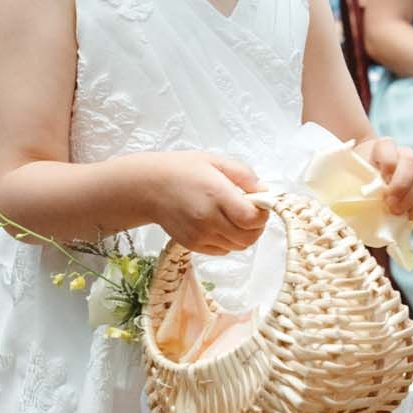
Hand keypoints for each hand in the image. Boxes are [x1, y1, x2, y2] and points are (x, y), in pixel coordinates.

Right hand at [150, 150, 266, 254]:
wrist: (148, 187)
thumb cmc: (181, 170)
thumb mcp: (215, 161)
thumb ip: (244, 175)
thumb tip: (264, 191)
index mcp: (217, 196)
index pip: (252, 219)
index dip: (262, 214)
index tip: (259, 204)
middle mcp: (209, 219)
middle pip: (249, 237)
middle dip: (257, 227)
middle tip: (250, 212)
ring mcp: (200, 235)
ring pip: (238, 247)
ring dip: (243, 234)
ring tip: (234, 217)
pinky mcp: (193, 245)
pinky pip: (222, 251)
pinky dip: (228, 241)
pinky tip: (220, 225)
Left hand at [355, 136, 412, 220]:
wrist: (375, 177)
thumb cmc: (363, 176)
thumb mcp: (357, 175)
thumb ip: (362, 181)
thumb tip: (366, 198)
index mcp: (385, 147)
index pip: (388, 147)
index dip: (387, 163)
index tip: (380, 181)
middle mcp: (406, 154)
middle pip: (411, 163)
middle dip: (401, 186)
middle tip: (390, 204)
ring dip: (412, 200)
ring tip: (397, 212)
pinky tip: (409, 216)